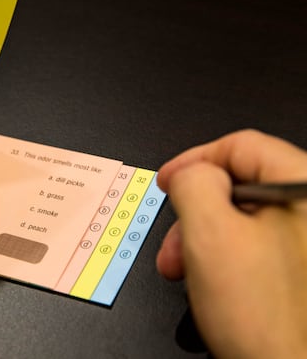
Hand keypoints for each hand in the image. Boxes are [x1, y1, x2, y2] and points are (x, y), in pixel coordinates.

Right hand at [156, 129, 306, 357]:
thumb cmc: (264, 315)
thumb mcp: (210, 233)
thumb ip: (194, 184)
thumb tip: (191, 174)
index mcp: (303, 188)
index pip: (242, 146)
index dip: (194, 160)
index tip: (167, 182)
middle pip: (242, 186)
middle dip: (194, 214)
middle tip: (171, 244)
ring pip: (245, 219)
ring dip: (204, 241)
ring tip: (184, 272)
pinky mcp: (303, 269)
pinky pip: (258, 246)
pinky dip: (226, 258)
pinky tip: (212, 283)